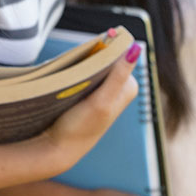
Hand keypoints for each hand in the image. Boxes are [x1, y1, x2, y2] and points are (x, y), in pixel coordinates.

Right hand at [37, 44, 139, 171]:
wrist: (59, 147)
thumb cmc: (80, 129)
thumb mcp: (101, 102)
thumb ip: (118, 75)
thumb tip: (135, 49)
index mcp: (129, 87)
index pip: (118, 54)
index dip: (101, 50)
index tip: (85, 58)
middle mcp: (120, 87)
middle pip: (106, 58)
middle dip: (91, 58)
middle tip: (75, 72)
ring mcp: (106, 90)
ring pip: (95, 65)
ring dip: (82, 65)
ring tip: (70, 78)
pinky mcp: (91, 92)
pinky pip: (86, 72)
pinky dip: (77, 72)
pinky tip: (68, 80)